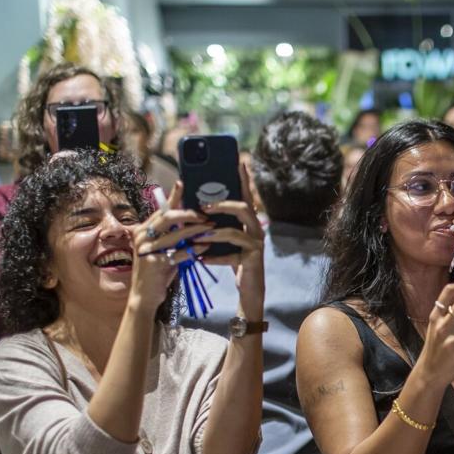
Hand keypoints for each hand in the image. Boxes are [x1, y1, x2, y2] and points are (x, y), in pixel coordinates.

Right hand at [130, 182, 212, 311]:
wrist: (145, 297)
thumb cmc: (158, 273)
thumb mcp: (164, 250)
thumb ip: (172, 235)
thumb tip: (191, 220)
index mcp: (144, 230)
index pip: (161, 209)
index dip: (173, 197)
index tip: (183, 183)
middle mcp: (142, 237)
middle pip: (168, 217)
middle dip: (190, 214)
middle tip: (206, 216)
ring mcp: (147, 249)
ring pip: (176, 234)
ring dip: (196, 230)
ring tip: (211, 228)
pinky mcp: (155, 263)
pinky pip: (179, 252)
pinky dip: (194, 248)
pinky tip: (206, 246)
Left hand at [196, 165, 265, 317]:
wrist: (250, 290)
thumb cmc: (234, 262)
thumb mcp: (225, 240)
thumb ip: (217, 225)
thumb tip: (199, 208)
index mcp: (249, 222)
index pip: (246, 196)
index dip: (244, 179)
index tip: (238, 162)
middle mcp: (256, 230)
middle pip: (244, 208)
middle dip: (222, 205)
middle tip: (203, 206)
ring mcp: (256, 245)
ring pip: (236, 232)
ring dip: (214, 234)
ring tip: (197, 236)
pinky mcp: (253, 260)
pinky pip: (232, 255)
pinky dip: (215, 257)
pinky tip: (201, 258)